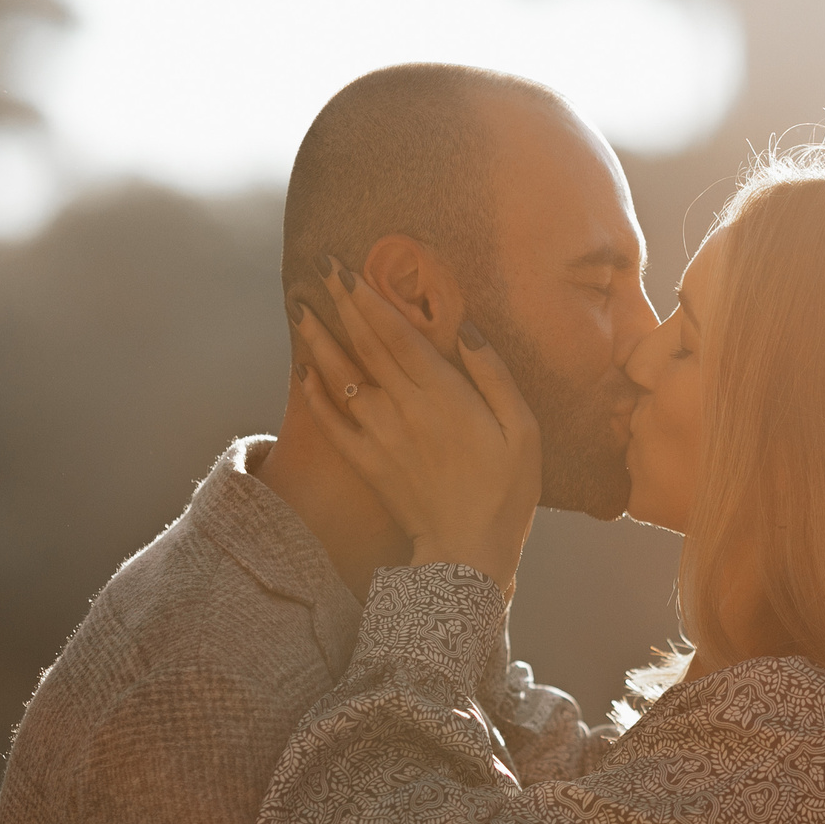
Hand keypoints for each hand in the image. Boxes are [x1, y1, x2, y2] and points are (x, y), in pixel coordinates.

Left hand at [290, 266, 539, 596]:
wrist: (468, 554)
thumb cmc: (506, 491)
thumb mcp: (523, 430)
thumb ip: (494, 376)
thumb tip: (467, 330)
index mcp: (444, 396)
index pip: (398, 335)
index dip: (371, 300)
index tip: (350, 270)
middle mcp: (405, 410)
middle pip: (366, 346)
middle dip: (343, 305)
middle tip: (323, 269)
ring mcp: (380, 438)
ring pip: (342, 379)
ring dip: (320, 341)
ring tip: (301, 311)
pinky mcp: (367, 465)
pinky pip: (332, 425)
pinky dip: (315, 395)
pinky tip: (304, 371)